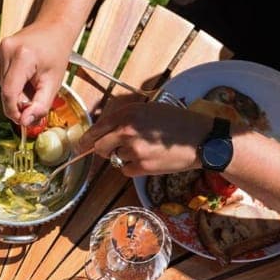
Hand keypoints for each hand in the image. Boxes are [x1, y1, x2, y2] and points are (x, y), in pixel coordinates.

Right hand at [0, 20, 74, 124]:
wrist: (54, 29)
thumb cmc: (56, 52)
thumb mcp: (54, 83)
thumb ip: (40, 105)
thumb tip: (25, 122)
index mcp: (22, 57)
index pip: (9, 93)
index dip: (14, 111)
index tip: (24, 120)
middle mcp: (6, 51)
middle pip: (5, 90)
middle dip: (19, 101)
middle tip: (36, 98)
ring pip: (2, 85)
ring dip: (16, 91)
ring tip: (33, 82)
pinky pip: (1, 77)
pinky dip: (13, 82)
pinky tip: (25, 75)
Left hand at [76, 96, 213, 174]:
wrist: (201, 138)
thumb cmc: (177, 121)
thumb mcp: (148, 109)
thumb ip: (125, 118)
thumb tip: (102, 130)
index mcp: (127, 113)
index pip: (96, 129)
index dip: (86, 140)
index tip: (79, 146)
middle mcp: (127, 130)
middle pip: (99, 147)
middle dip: (102, 150)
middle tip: (112, 150)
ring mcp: (134, 149)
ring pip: (114, 158)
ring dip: (124, 156)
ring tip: (145, 149)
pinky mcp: (143, 166)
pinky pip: (126, 170)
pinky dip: (133, 167)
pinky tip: (149, 159)